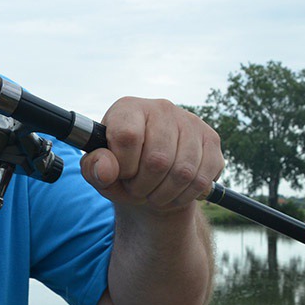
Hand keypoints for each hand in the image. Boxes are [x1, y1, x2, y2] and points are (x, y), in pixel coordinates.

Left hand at [79, 97, 222, 212]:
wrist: (152, 178)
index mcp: (128, 108)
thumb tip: (107, 170)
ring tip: (154, 194)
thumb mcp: (99, 171)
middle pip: (158, 159)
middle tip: (137, 190)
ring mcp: (190, 122)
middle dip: (144, 187)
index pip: (127, 136)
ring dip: (164, 195)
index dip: (124, 166)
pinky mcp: (211, 140)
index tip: (122, 174)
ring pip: (183, 172)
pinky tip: (174, 193)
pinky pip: (202, 179)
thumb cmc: (122, 171)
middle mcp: (161, 108)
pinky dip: (185, 196)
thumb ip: (93, 168)